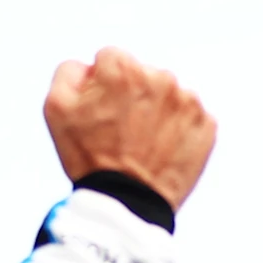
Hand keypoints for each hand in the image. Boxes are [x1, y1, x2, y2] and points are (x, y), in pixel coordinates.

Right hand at [43, 47, 214, 209]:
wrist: (127, 204)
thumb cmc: (87, 157)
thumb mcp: (56, 109)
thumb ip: (69, 71)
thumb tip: (91, 65)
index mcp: (123, 67)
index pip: (111, 58)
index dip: (102, 84)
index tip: (102, 110)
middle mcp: (160, 76)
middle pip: (142, 74)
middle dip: (132, 94)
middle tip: (122, 129)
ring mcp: (187, 101)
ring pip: (167, 94)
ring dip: (156, 110)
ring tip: (143, 141)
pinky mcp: (206, 124)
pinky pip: (189, 117)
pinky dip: (178, 129)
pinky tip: (163, 149)